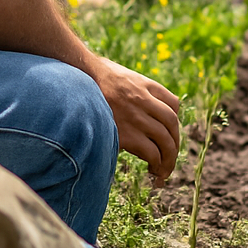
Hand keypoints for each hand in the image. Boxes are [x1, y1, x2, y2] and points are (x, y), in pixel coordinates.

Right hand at [94, 58, 181, 185]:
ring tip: (164, 170)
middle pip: (172, 124)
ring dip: (169, 158)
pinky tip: (153, 168)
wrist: (73, 83)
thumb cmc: (92, 82)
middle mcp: (143, 100)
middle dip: (175, 145)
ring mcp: (135, 117)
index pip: (173, 104)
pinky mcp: (125, 134)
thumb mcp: (118, 77)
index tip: (170, 134)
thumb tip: (140, 107)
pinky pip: (150, 151)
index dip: (174, 121)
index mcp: (145, 85)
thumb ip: (134, 89)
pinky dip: (156, 162)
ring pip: (165, 140)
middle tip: (171, 158)